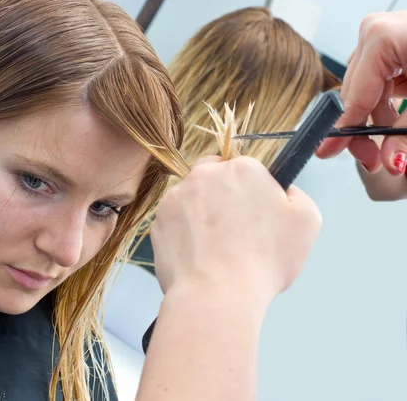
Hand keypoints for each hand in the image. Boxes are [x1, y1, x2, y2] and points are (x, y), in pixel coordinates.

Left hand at [150, 156, 320, 302]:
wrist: (216, 294)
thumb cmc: (264, 260)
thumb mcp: (306, 222)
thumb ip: (296, 194)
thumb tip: (284, 191)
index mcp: (241, 169)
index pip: (246, 169)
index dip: (252, 193)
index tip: (254, 215)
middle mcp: (204, 174)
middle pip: (214, 177)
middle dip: (222, 196)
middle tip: (234, 231)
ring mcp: (176, 197)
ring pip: (191, 199)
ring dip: (201, 214)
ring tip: (215, 248)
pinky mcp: (158, 220)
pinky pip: (174, 222)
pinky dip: (184, 234)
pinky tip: (198, 255)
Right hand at [317, 11, 406, 174]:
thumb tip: (393, 163)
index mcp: (382, 39)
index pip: (355, 96)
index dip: (344, 130)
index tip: (327, 152)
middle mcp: (373, 32)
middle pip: (354, 94)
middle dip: (362, 129)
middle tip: (373, 158)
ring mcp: (378, 35)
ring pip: (362, 90)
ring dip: (374, 119)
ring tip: (391, 140)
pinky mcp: (386, 43)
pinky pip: (374, 81)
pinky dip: (383, 103)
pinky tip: (394, 117)